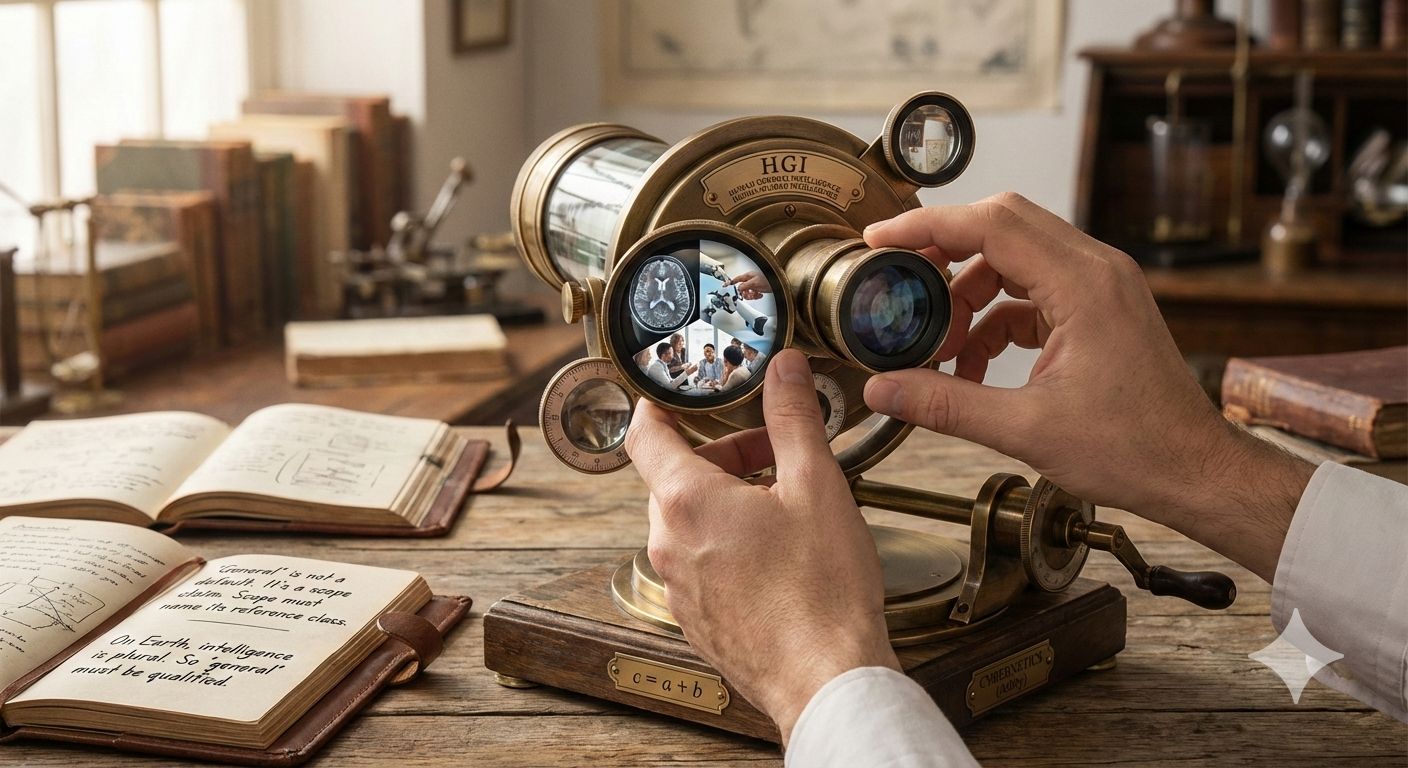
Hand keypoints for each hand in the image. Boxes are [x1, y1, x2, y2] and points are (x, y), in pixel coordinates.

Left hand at [626, 349, 897, 742]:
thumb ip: (793, 417)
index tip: (682, 391)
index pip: (644, 434)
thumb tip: (783, 367)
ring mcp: (678, 588)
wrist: (826, 681)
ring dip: (726, 501)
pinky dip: (727, 544)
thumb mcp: (816, 485)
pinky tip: (778, 555)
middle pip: (674, 477)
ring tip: (784, 506)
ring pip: (688, 522)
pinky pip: (700, 564)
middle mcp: (668, 544)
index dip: (658, 404)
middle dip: (721, 455)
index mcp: (686, 501)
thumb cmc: (822, 591)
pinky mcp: (697, 620)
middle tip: (774, 453)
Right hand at [725, 271, 768, 299]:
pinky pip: (753, 295)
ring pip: (747, 293)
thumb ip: (745, 285)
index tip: (725, 286)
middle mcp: (750, 280)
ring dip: (750, 296)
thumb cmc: (767, 279)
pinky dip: (756, 296)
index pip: (736, 279)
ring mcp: (754, 285)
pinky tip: (759, 295)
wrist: (777, 283)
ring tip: (755, 295)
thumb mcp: (754, 282)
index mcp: (748, 276)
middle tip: (748, 295)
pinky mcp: (758, 289)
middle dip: (744, 293)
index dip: (731, 283)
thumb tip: (738, 289)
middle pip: (742, 288)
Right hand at [861, 193, 1314, 581]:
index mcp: (1083, 283)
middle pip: (1001, 225)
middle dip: (943, 250)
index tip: (882, 238)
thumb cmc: (1135, 448)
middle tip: (898, 276)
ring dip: (969, 294)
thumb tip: (884, 388)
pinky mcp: (1097, 309)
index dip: (928, 226)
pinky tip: (972, 365)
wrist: (1193, 472)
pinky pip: (1031, 292)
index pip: (991, 224)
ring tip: (939, 344)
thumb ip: (945, 403)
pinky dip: (995, 319)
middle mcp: (1095, 270)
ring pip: (1014, 259)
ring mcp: (1100, 286)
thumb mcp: (1025, 429)